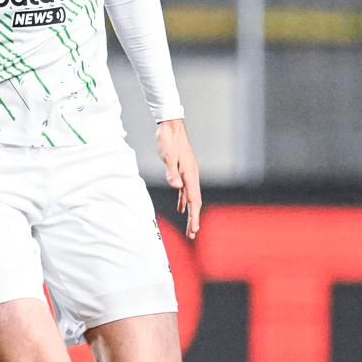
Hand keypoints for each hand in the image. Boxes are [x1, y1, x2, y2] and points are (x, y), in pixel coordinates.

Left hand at [156, 119, 201, 239]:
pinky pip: (185, 190)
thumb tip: (176, 186)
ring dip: (190, 213)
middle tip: (192, 235)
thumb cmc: (168, 140)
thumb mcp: (167, 156)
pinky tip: (180, 208)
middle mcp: (192, 176)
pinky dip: (183, 201)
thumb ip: (171, 172)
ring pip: (190, 198)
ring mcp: (188, 174)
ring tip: (189, 227)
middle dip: (193, 219)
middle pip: (194, 202)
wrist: (171, 126)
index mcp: (189, 174)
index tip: (194, 230)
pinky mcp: (183, 171)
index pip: (193, 200)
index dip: (194, 216)